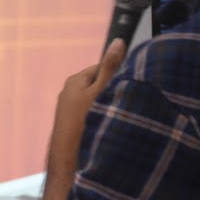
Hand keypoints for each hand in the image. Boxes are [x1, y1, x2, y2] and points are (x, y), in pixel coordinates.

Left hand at [49, 39, 127, 167]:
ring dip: (106, 105)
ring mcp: (69, 108)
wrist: (68, 156)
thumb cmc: (84, 121)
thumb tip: (118, 42)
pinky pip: (90, 113)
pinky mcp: (71, 123)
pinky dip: (100, 116)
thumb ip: (110, 67)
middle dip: (112, 90)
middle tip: (125, 100)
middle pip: (98, 84)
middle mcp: (69, 92)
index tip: (131, 82)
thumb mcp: (101, 90)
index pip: (101, 67)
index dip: (118, 73)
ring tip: (116, 115)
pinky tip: (106, 125)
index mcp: (75, 80)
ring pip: (95, 100)